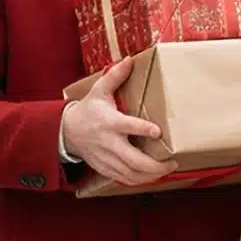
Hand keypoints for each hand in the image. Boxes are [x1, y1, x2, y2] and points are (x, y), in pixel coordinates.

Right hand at [60, 58, 175, 186]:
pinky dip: (139, 180)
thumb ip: (115, 76)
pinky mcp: (105, 168)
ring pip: (130, 173)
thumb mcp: (98, 90)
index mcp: (109, 122)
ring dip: (151, 175)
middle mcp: (109, 143)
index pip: (128, 126)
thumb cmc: (88, 110)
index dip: (143, 129)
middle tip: (172, 162)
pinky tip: (152, 176)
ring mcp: (107, 158)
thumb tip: (129, 60)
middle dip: (155, 165)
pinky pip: (124, 179)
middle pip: (133, 159)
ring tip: (167, 169)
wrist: (68, 132)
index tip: (158, 132)